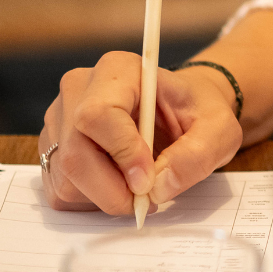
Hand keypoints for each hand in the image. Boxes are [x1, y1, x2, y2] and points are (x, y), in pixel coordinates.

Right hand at [38, 51, 241, 213]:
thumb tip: (159, 187)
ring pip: (66, 177)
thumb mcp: (219, 129)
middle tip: (147, 200)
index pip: (98, 114)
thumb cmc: (197, 113)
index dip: (122, 153)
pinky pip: (60, 190)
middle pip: (75, 152)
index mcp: (118, 70)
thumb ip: (197, 155)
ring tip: (139, 187)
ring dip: (105, 197)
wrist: (182, 112)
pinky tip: (118, 185)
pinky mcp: (53, 148)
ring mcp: (59, 119)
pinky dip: (91, 201)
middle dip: (112, 189)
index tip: (148, 180)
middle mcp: (79, 89)